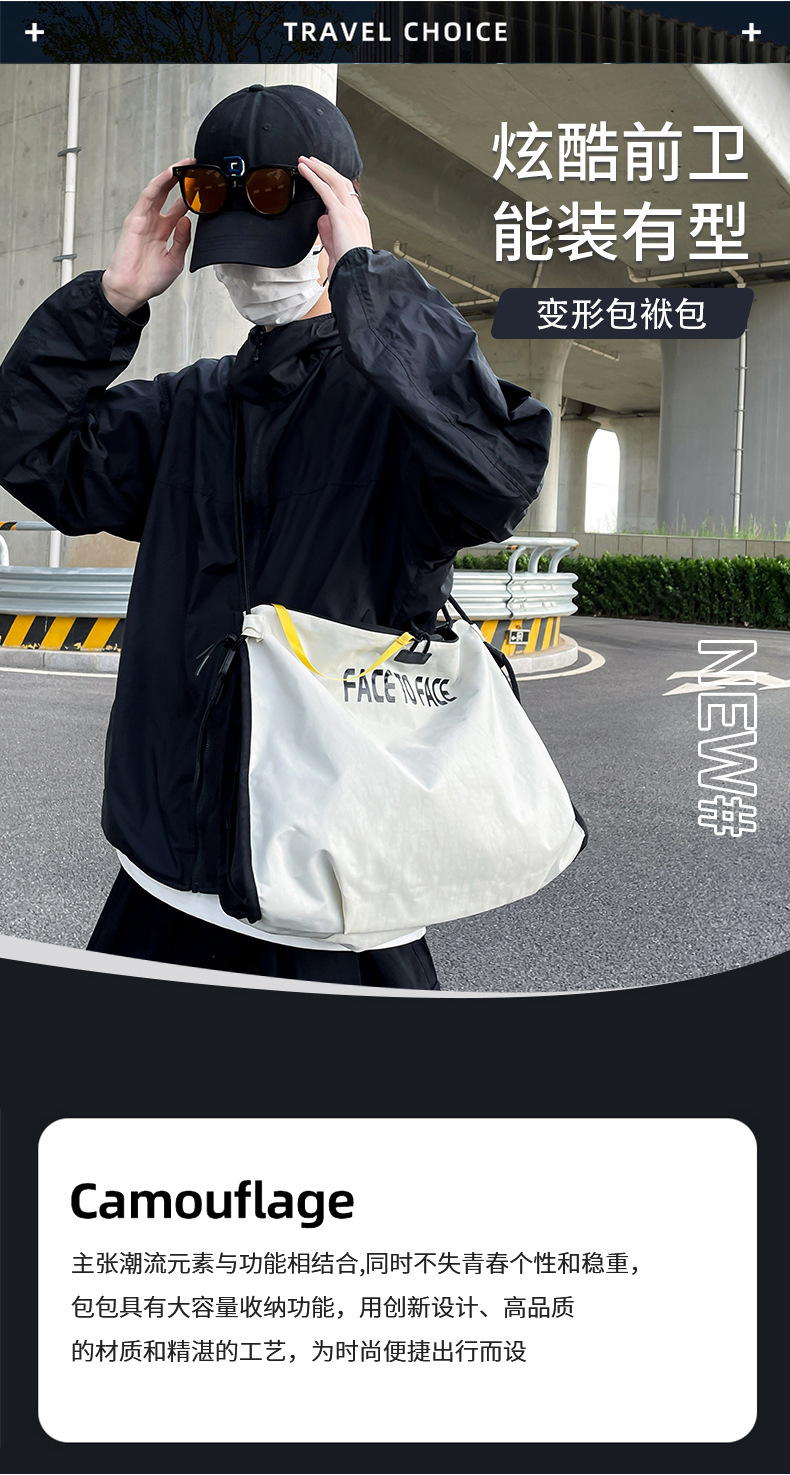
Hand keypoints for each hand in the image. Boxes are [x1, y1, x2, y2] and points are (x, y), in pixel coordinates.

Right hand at [101, 158, 195, 315]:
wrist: (132, 290)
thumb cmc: (149, 280)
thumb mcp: (175, 259)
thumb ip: (182, 239)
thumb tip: (186, 220)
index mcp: (165, 231)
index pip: (179, 207)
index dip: (191, 196)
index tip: (204, 186)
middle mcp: (154, 222)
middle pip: (169, 193)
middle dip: (182, 179)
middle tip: (196, 167)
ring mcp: (144, 218)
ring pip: (158, 190)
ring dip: (171, 175)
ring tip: (185, 164)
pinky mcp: (135, 218)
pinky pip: (148, 196)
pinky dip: (159, 183)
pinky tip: (170, 174)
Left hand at [297, 156, 371, 282]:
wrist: (358, 272)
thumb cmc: (350, 266)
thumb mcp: (336, 246)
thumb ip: (329, 232)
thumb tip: (321, 219)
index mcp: (358, 220)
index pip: (347, 194)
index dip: (334, 181)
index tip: (323, 175)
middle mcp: (356, 213)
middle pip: (341, 182)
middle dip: (325, 170)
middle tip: (312, 161)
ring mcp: (350, 212)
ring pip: (334, 181)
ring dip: (318, 169)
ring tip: (305, 161)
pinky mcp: (340, 215)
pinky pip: (325, 190)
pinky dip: (314, 177)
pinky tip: (305, 170)